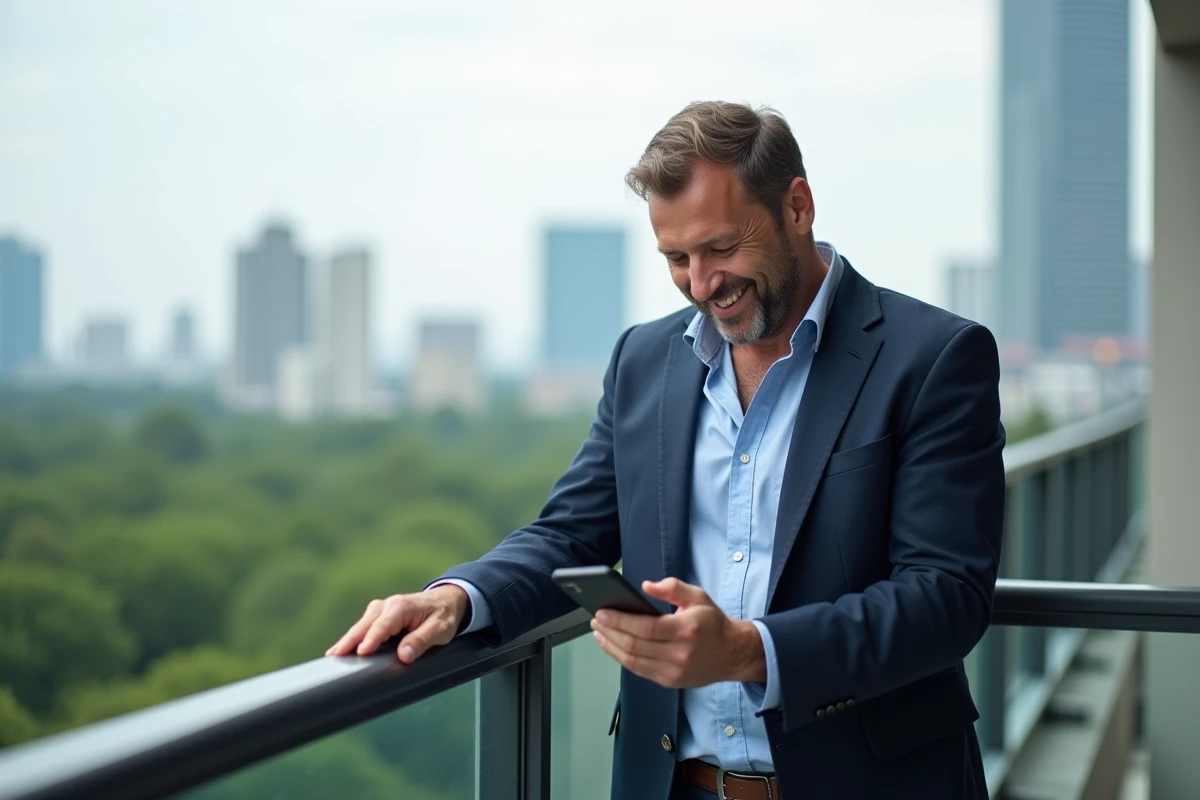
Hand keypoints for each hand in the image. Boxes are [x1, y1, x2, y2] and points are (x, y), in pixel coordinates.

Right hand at [325, 584, 469, 662]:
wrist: (447, 601)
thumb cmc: (444, 616)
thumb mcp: (440, 630)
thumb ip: (421, 641)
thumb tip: (404, 655)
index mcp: (402, 607)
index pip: (383, 626)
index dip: (372, 639)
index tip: (361, 652)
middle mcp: (387, 605)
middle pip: (365, 625)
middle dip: (350, 640)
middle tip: (335, 656)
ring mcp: (380, 609)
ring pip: (361, 626)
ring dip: (348, 639)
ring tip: (333, 656)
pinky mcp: (378, 615)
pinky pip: (363, 627)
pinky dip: (353, 637)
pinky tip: (342, 649)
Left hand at [590, 577, 765, 688]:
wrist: (732, 654)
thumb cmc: (713, 624)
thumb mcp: (698, 597)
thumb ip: (672, 588)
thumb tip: (646, 586)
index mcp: (687, 630)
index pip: (645, 627)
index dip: (620, 621)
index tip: (603, 612)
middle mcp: (680, 653)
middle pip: (635, 645)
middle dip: (610, 632)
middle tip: (596, 620)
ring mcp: (674, 671)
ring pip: (633, 661)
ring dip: (611, 646)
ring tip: (599, 633)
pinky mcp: (669, 681)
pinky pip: (639, 670)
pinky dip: (622, 658)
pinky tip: (613, 646)